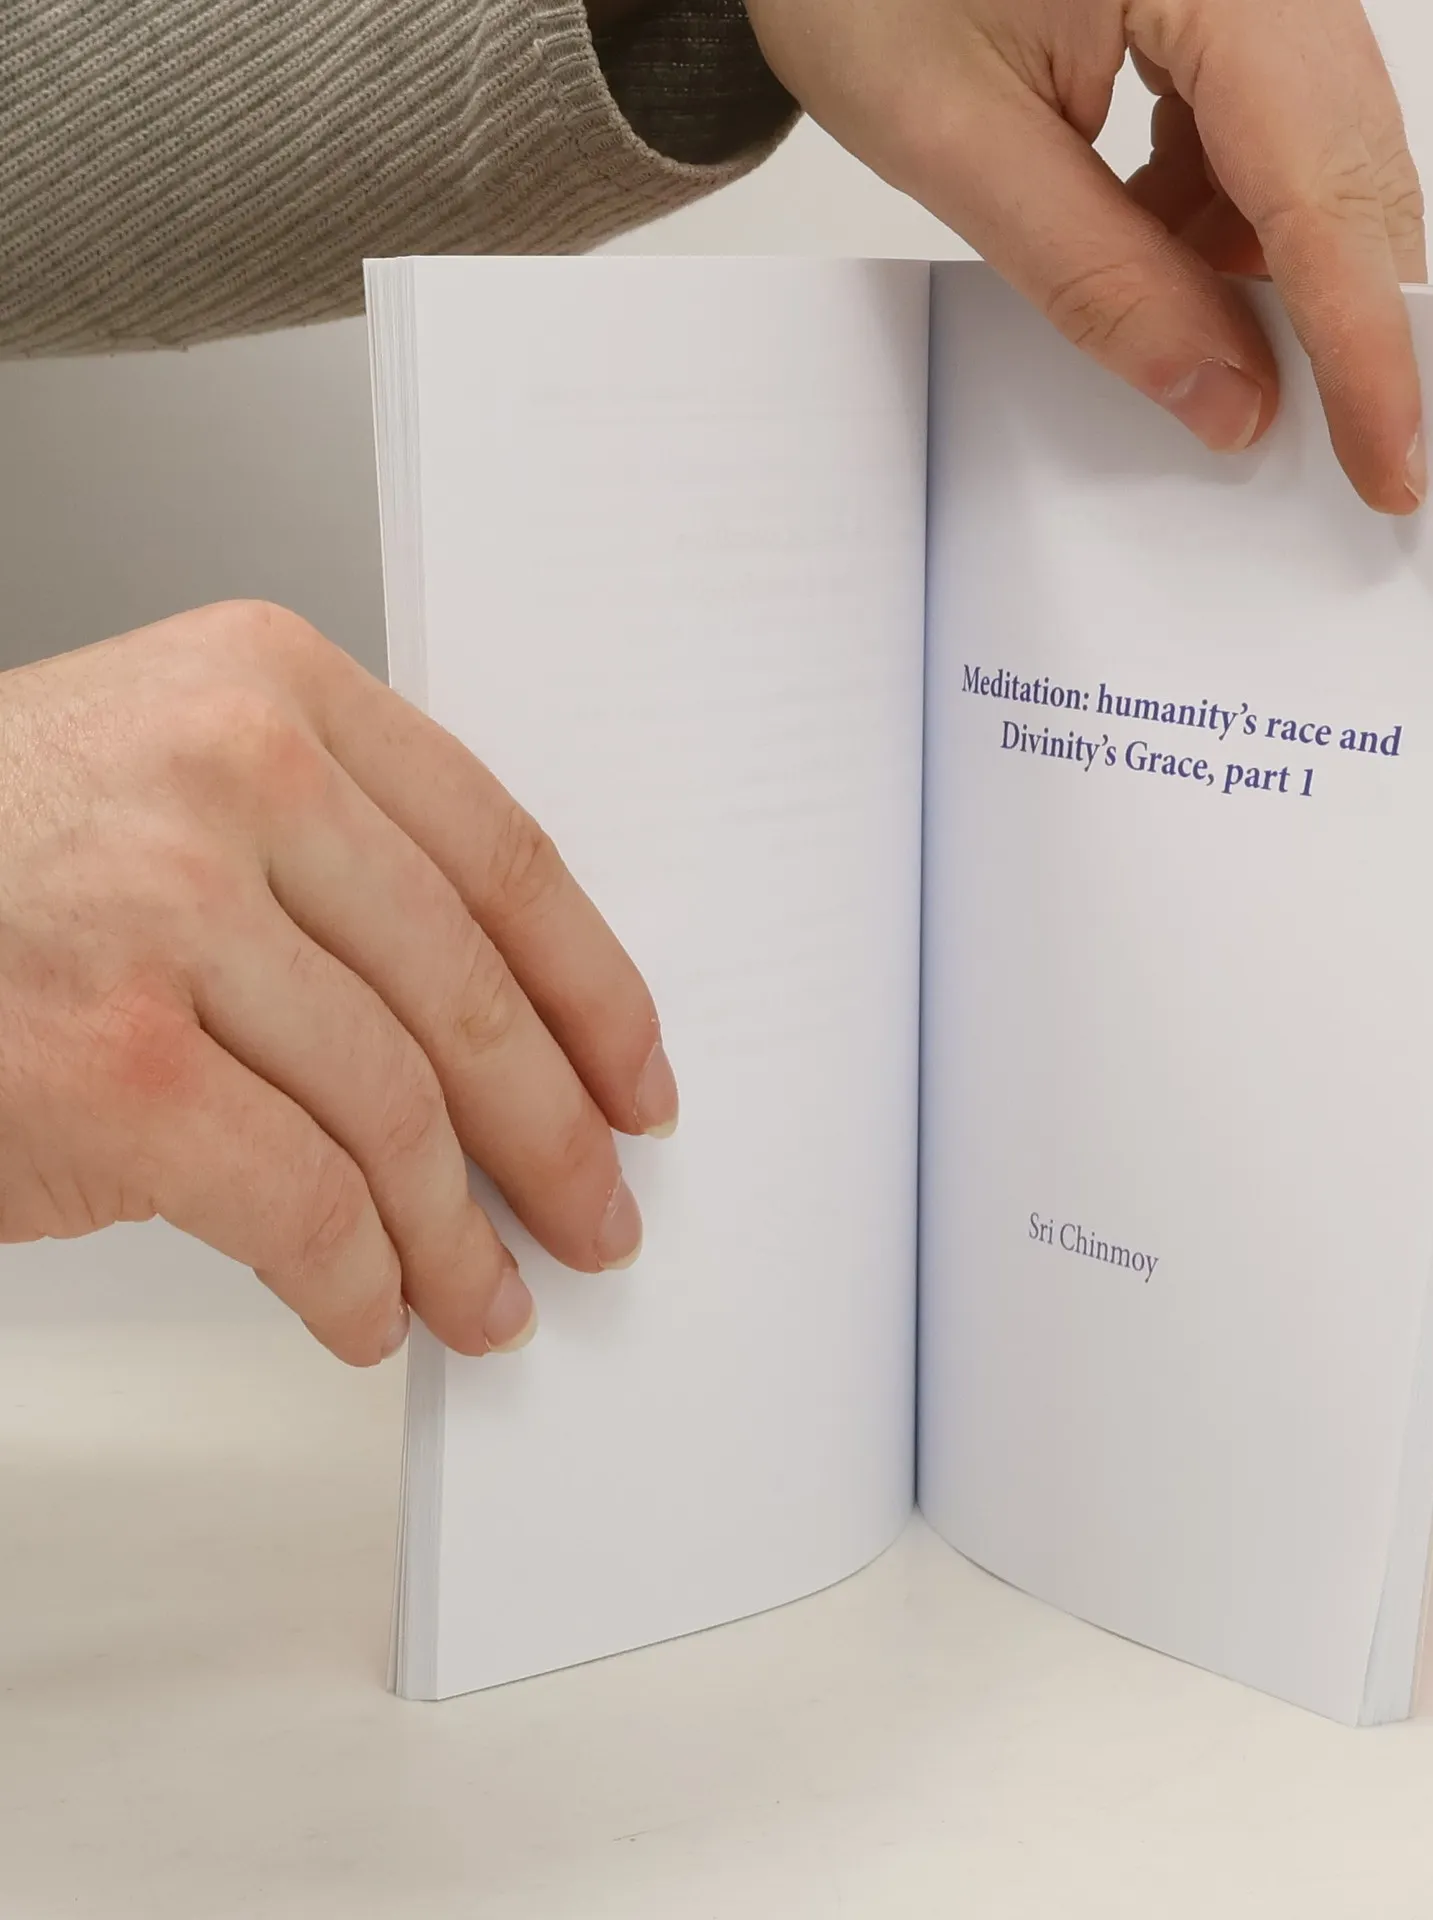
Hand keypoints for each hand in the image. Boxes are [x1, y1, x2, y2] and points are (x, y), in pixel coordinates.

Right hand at [0, 603, 676, 1363]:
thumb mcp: (167, 782)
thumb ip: (335, 863)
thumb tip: (509, 1044)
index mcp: (274, 687)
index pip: (507, 859)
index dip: (598, 993)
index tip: (638, 1080)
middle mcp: (236, 776)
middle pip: (473, 995)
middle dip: (557, 1139)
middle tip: (596, 1214)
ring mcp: (167, 914)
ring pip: (400, 1113)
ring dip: (462, 1238)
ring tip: (491, 1295)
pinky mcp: (109, 1064)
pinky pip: (303, 1202)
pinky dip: (357, 1281)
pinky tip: (372, 1314)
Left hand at [745, 0, 1425, 511]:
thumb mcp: (961, 143)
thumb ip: (1101, 279)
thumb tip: (1232, 400)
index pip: (1322, 183)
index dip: (1366, 342)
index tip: (1390, 466)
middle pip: (1355, 164)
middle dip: (1347, 319)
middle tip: (1342, 454)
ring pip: (1323, 157)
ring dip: (1272, 272)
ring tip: (1190, 335)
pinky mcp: (1232, 3)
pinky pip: (1270, 133)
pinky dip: (1228, 221)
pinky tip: (1162, 256)